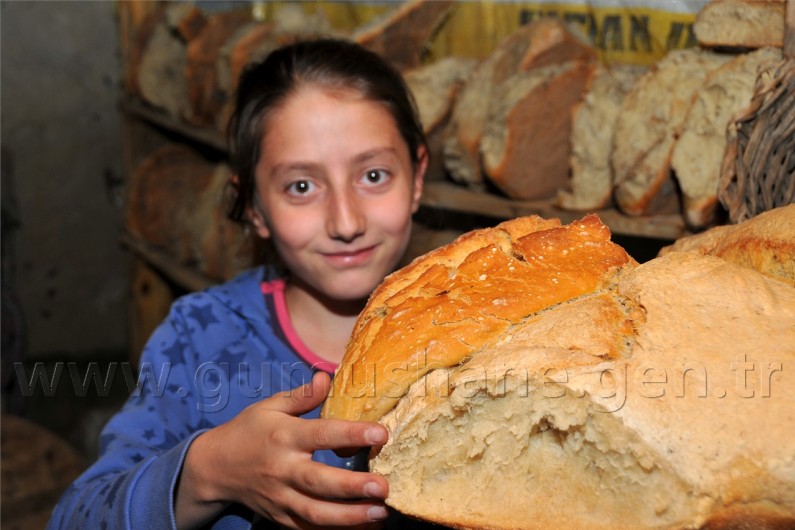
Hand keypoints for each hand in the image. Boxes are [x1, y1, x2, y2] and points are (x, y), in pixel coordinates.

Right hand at [176, 371, 389, 529]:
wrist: (215, 468)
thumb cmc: (248, 431)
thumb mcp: (270, 406)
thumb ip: (302, 396)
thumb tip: (327, 377)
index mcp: (284, 436)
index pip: (321, 434)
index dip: (351, 434)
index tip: (381, 433)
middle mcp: (282, 469)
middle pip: (319, 482)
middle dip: (352, 487)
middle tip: (383, 486)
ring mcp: (281, 498)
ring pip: (315, 513)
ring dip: (349, 517)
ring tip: (380, 513)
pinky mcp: (280, 518)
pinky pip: (310, 529)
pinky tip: (364, 528)